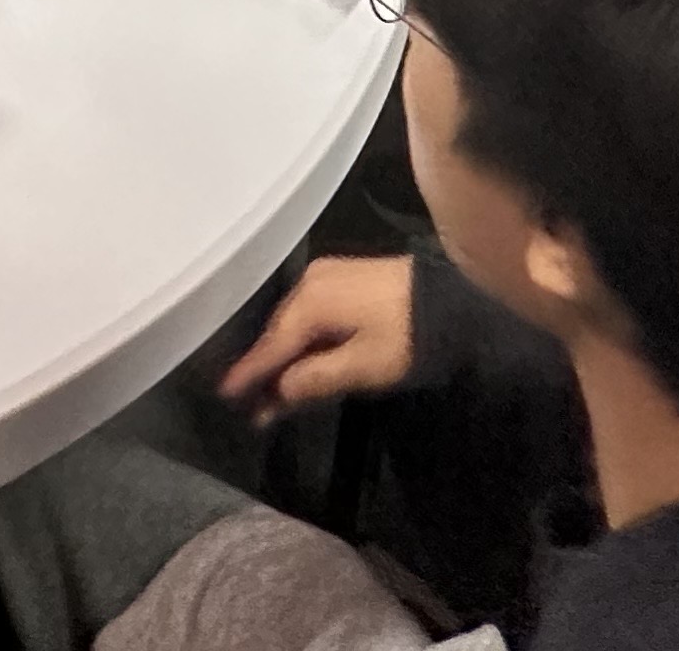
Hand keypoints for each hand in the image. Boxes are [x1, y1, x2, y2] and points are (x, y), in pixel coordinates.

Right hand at [218, 254, 417, 423]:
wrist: (454, 300)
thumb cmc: (407, 337)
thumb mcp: (362, 367)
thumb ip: (314, 379)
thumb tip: (276, 391)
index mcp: (311, 302)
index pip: (271, 345)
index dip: (249, 373)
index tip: (224, 395)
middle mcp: (310, 282)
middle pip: (279, 332)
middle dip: (265, 367)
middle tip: (250, 403)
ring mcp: (327, 275)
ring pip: (293, 322)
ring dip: (283, 354)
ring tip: (270, 388)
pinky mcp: (343, 278)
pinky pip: (308, 312)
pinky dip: (300, 338)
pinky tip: (299, 357)